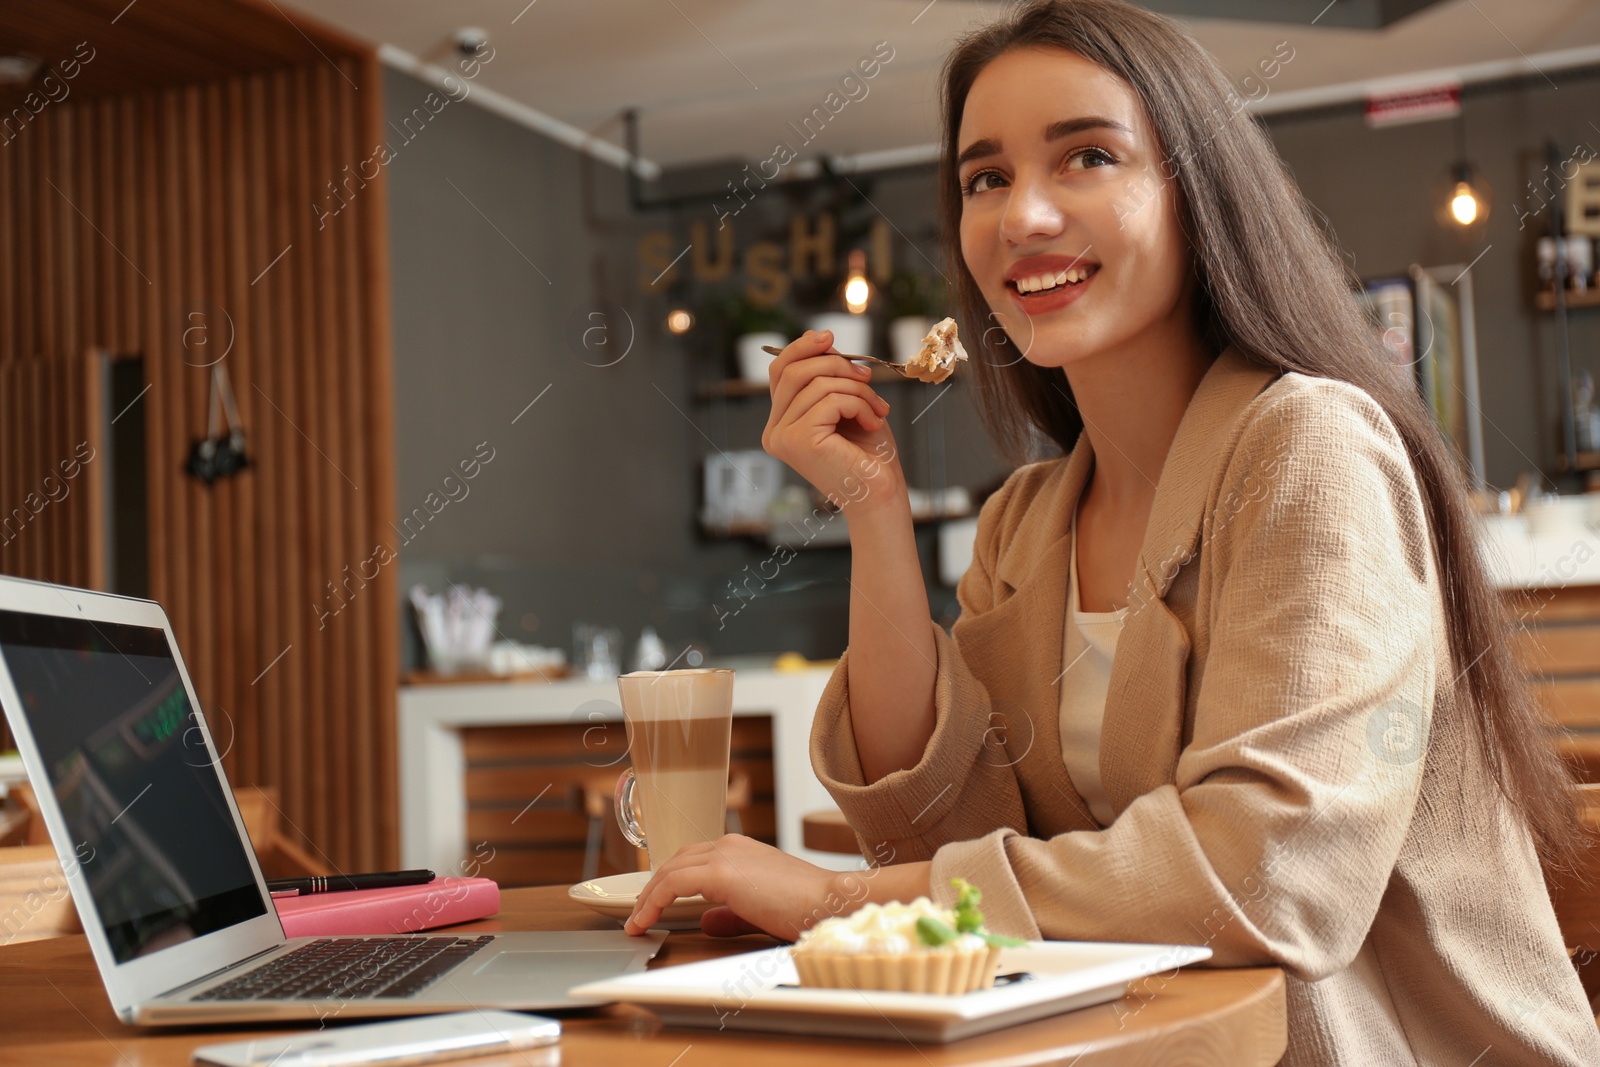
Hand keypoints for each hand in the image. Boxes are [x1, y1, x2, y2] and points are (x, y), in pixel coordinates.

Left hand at [623, 835, 839, 940]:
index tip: (653, 904)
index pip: (693, 860)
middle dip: (652, 888)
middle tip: (639, 912)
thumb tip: (707, 922)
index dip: (668, 882)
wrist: (830, 901)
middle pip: (676, 861)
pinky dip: (654, 901)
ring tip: (637, 921)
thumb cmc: (806, 908)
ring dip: (648, 896)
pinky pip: (674, 884)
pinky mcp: (721, 872)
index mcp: (741, 850)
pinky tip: (646, 920)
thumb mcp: (760, 911)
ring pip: (670, 870)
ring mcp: (725, 855)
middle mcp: (730, 845)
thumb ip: (731, 915)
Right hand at [761, 330, 904, 516]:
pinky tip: (872, 421)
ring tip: (877, 409)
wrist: (882, 494)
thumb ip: (828, 375)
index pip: (780, 372)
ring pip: (817, 383)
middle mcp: (775, 433)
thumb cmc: (868, 454)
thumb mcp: (847, 403)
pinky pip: (830, 399)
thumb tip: (821, 339)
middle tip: (867, 378)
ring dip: (857, 389)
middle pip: (793, 371)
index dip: (802, 347)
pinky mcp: (799, 441)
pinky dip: (859, 404)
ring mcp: (783, 438)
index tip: (830, 338)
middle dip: (836, 365)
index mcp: (781, 424)